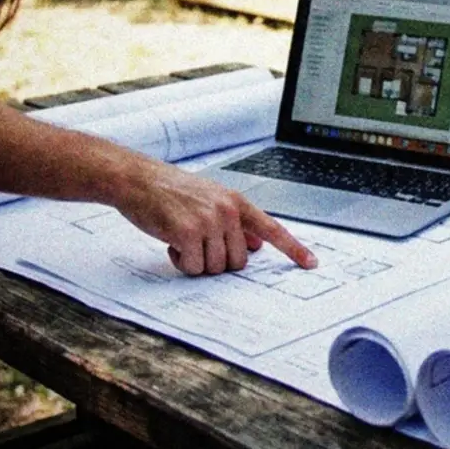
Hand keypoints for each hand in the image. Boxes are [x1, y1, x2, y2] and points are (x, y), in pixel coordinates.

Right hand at [112, 158, 317, 275]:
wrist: (138, 180)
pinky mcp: (187, 233)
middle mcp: (227, 210)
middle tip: (197, 243)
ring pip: (216, 268)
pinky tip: (171, 242)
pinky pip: (193, 267)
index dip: (292, 248)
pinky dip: (181, 262)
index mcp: (236, 201)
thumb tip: (257, 246)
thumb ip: (235, 222)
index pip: (272, 228)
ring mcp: (208, 221)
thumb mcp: (210, 199)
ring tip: (182, 239)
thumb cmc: (171, 191)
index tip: (310, 263)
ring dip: (197, 262)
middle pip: (239, 262)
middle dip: (218, 260)